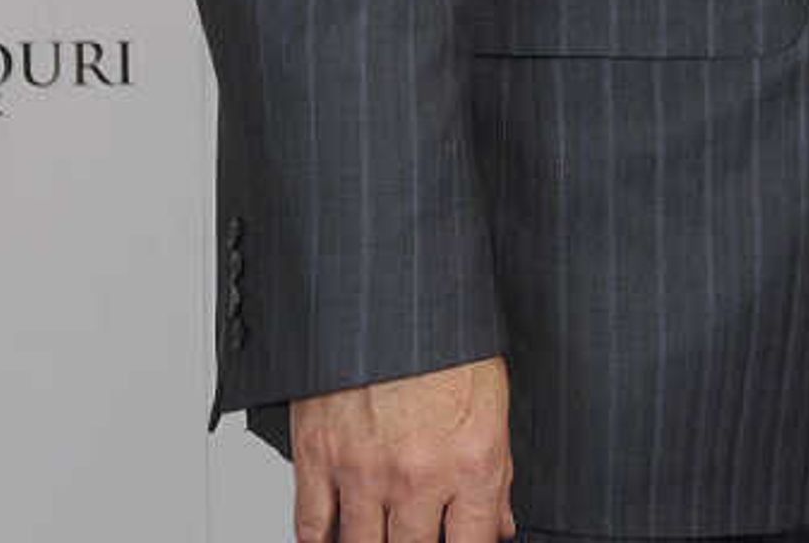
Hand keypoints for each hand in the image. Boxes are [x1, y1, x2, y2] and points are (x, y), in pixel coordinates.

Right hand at [289, 358, 515, 542]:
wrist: (394, 291)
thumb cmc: (446, 338)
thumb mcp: (492, 402)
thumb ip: (496, 474)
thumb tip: (497, 521)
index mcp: (471, 463)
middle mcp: (418, 475)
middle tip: (414, 533)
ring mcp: (363, 470)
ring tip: (381, 534)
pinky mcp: (318, 455)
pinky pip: (310, 526)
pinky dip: (318, 542)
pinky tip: (332, 539)